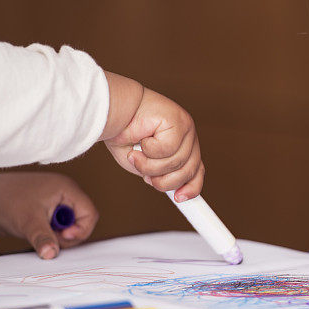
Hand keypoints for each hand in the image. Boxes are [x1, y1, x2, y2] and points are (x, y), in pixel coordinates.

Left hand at [0, 172, 98, 258]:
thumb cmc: (5, 201)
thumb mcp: (27, 221)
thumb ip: (43, 238)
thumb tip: (51, 254)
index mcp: (66, 188)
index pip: (89, 213)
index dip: (80, 229)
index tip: (62, 237)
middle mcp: (64, 194)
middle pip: (81, 221)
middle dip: (67, 234)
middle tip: (49, 238)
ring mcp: (56, 202)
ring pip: (69, 226)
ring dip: (57, 235)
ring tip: (38, 232)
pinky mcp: (47, 211)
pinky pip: (58, 227)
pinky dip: (50, 233)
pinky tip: (35, 232)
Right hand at [102, 72, 202, 201]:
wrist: (112, 110)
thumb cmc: (124, 134)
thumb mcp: (142, 164)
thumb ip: (159, 175)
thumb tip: (176, 192)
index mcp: (183, 146)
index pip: (196, 171)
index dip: (191, 188)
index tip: (179, 199)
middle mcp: (188, 137)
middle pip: (188, 171)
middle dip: (163, 180)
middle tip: (145, 175)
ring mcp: (186, 128)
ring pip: (177, 163)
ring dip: (150, 165)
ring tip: (136, 154)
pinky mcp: (179, 121)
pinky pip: (169, 149)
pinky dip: (149, 150)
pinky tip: (142, 139)